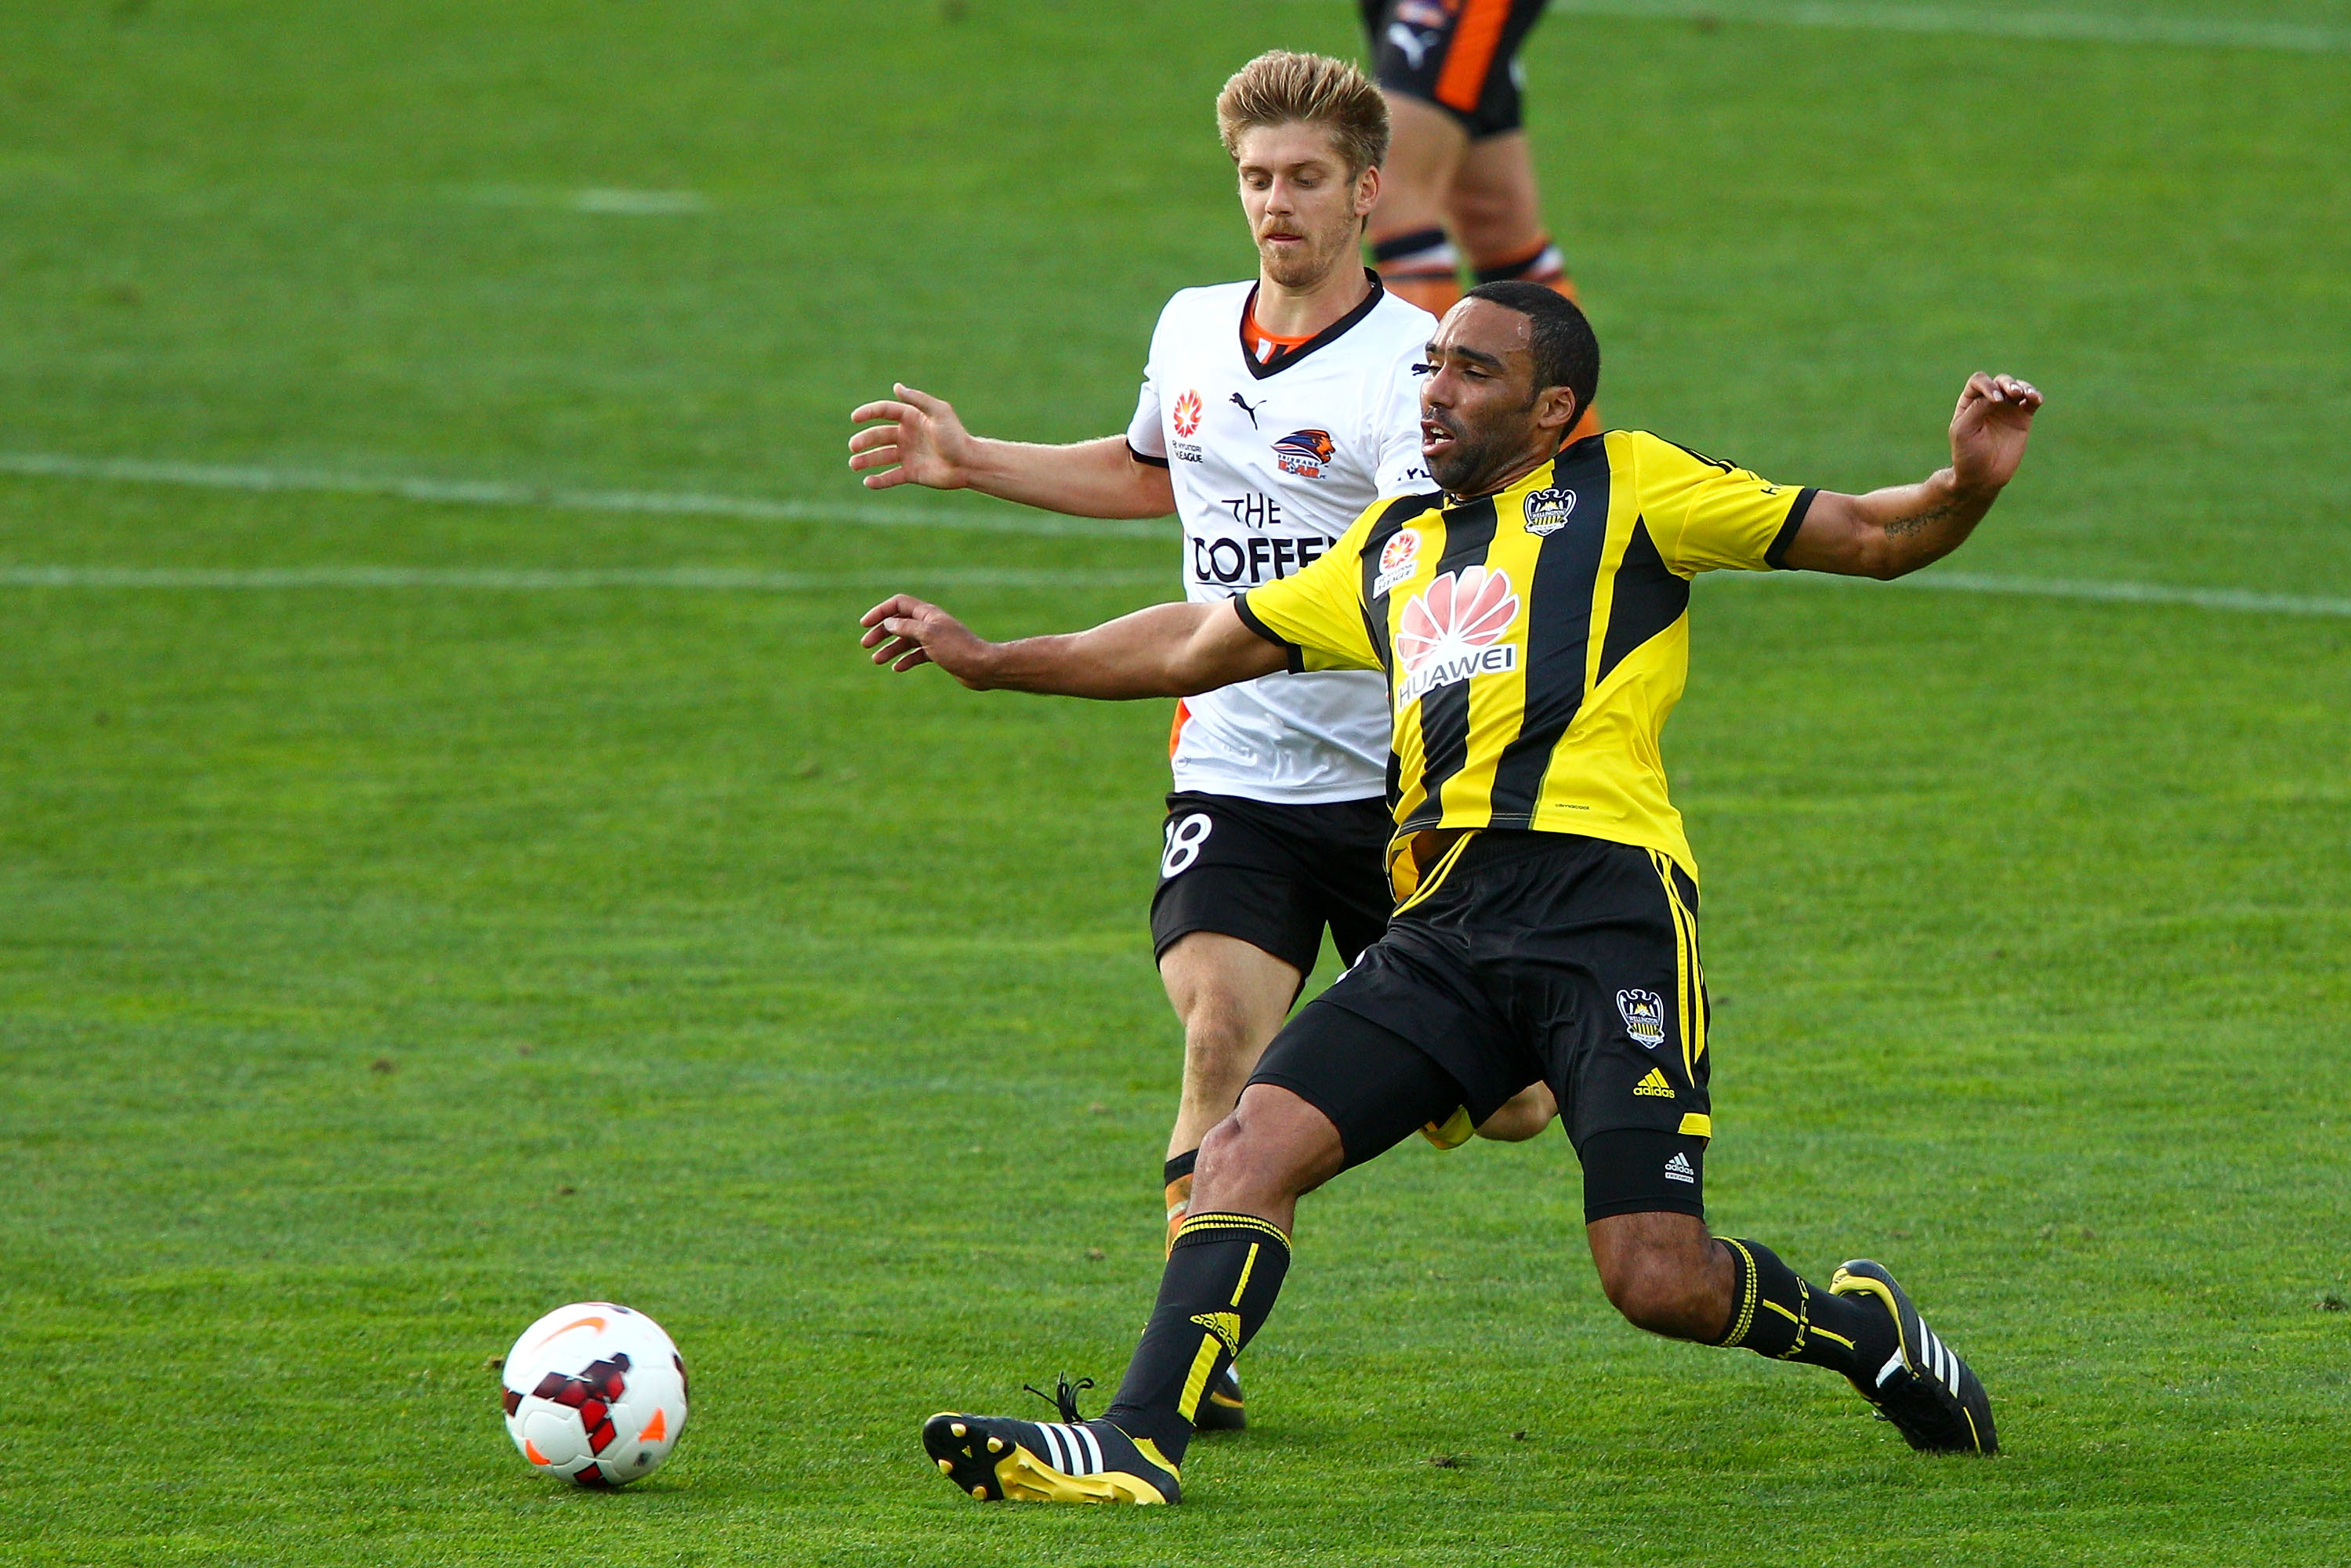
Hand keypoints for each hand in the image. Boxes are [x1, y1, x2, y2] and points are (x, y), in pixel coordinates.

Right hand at [848, 384, 976, 490]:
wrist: (969, 464)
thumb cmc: (956, 436)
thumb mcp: (939, 413)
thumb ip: (918, 400)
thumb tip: (896, 387)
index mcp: (911, 418)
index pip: (884, 411)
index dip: (868, 413)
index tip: (855, 418)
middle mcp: (906, 435)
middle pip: (878, 435)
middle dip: (864, 440)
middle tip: (853, 447)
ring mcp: (908, 455)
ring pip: (880, 457)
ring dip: (866, 460)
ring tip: (853, 465)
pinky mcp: (911, 473)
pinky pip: (890, 477)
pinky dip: (879, 480)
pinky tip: (868, 482)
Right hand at [859, 594, 996, 685]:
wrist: (983, 667)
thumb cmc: (957, 649)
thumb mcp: (927, 635)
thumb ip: (906, 627)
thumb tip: (888, 623)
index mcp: (927, 614)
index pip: (898, 604)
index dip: (880, 612)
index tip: (864, 624)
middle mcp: (930, 623)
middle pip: (899, 623)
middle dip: (881, 632)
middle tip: (865, 645)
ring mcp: (934, 639)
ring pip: (906, 641)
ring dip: (890, 649)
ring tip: (876, 660)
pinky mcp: (939, 654)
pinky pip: (917, 654)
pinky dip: (906, 660)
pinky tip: (897, 668)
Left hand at [1948, 372, 2041, 497]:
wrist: (1983, 477)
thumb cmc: (1967, 454)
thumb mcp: (1964, 431)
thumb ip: (1977, 409)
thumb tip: (1997, 394)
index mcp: (1970, 402)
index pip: (1979, 381)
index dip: (1987, 385)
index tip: (1995, 401)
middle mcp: (1989, 401)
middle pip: (2000, 381)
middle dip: (2007, 384)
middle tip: (2013, 394)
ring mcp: (2007, 408)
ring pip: (2018, 387)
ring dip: (2023, 387)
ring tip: (2025, 395)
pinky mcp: (2023, 418)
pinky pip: (2031, 401)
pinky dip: (2035, 396)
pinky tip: (2036, 399)